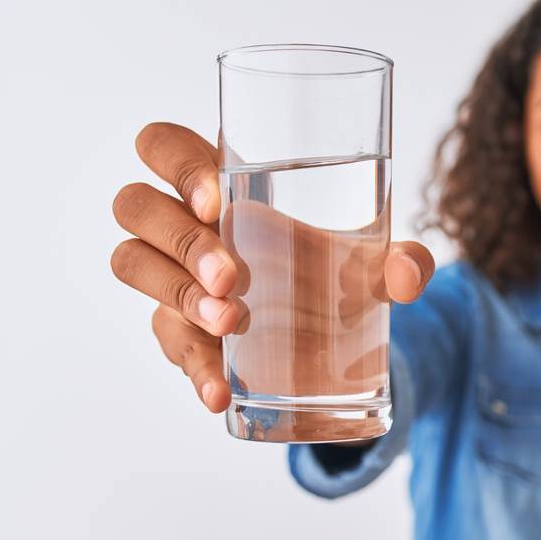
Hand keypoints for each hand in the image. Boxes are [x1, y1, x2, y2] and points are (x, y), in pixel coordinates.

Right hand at [110, 122, 433, 413]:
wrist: (334, 334)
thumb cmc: (337, 268)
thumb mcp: (376, 262)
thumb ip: (403, 261)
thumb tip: (409, 276)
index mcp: (222, 180)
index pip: (164, 147)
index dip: (176, 165)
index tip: (218, 201)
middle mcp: (185, 222)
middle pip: (136, 206)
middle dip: (180, 240)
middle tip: (232, 277)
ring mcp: (173, 274)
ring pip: (131, 263)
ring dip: (176, 293)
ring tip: (230, 323)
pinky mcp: (177, 328)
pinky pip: (165, 342)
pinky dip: (192, 369)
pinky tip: (219, 393)